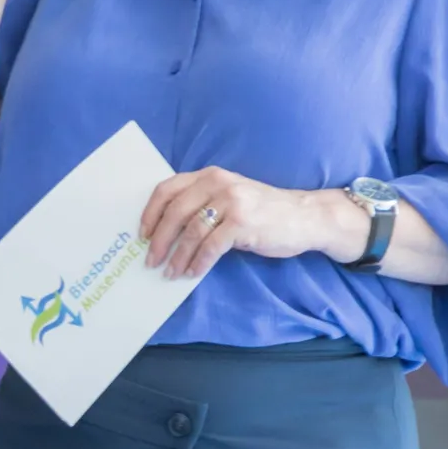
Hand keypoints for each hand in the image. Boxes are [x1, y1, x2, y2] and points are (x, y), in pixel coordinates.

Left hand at [141, 169, 360, 279]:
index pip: (167, 189)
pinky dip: (198, 263)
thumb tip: (166, 231)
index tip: (143, 234)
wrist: (305, 216)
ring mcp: (232, 202)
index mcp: (210, 175)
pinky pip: (211, 247)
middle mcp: (218, 183)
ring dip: (177, 257)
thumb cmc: (263, 211)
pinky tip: (193, 273)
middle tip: (150, 260)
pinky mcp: (243, 223)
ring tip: (170, 272)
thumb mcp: (230, 196)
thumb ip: (202, 203)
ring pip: (191, 232)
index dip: (150, 213)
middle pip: (175, 212)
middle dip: (159, 240)